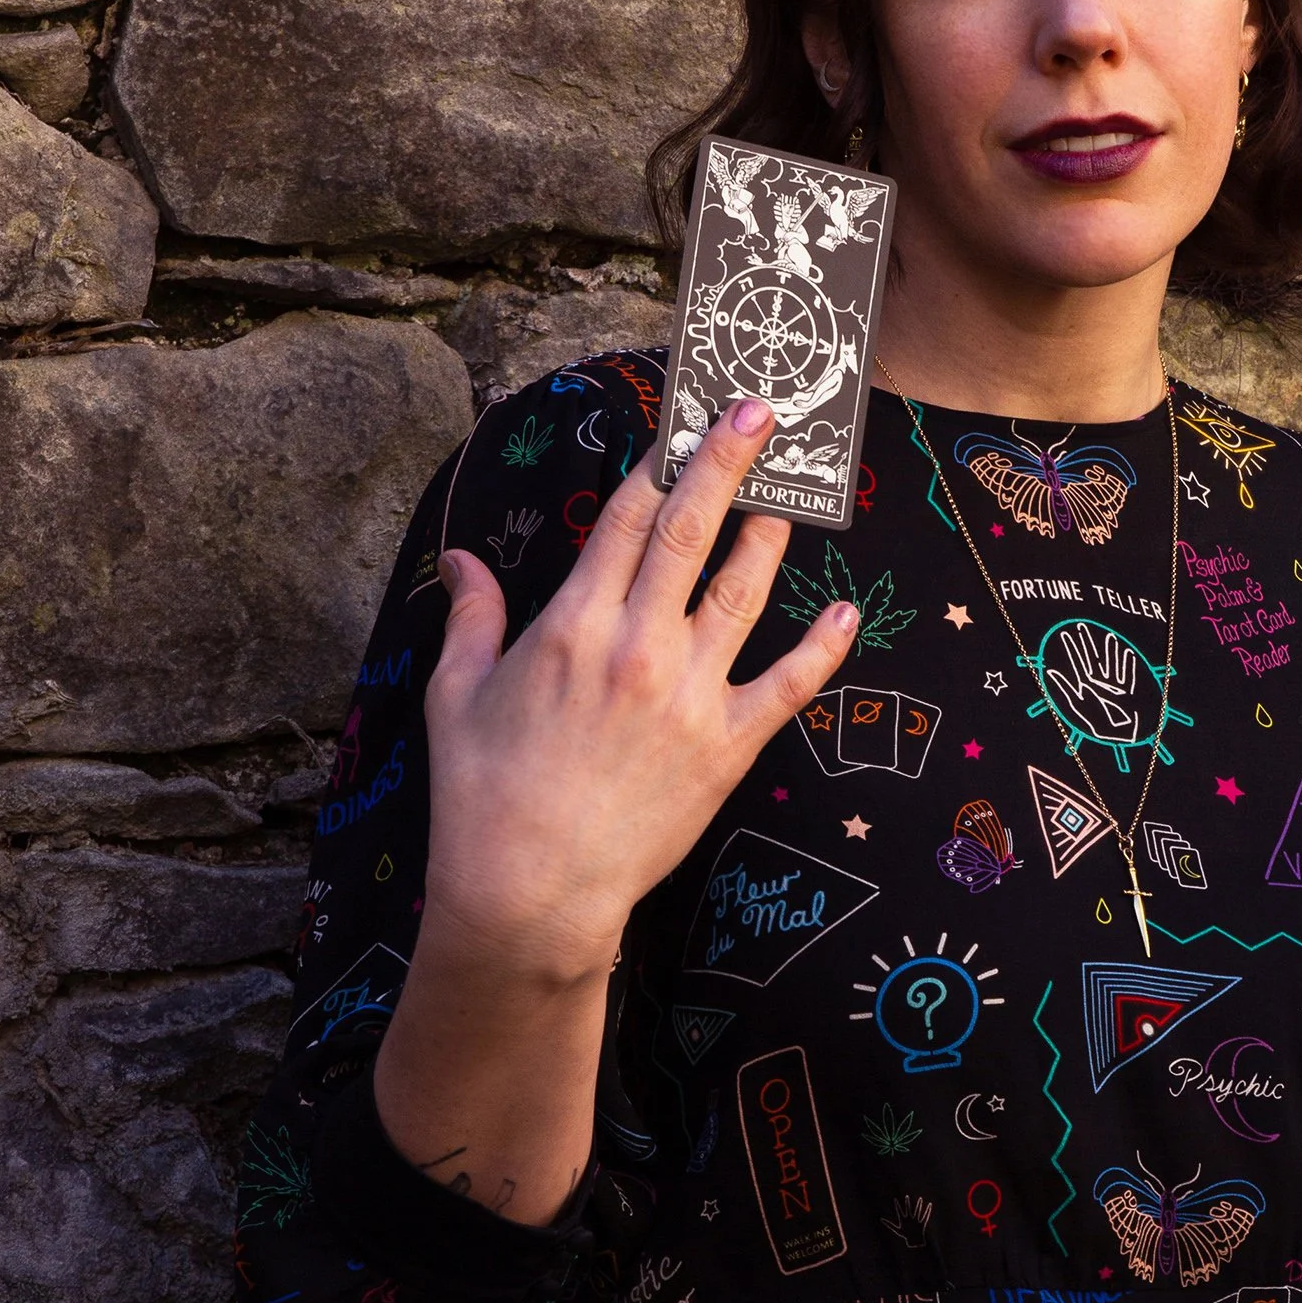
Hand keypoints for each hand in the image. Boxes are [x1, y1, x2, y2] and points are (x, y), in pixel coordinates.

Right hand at [420, 399, 858, 983]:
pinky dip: (821, 648)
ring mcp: (688, 695)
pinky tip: (845, 614)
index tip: (684, 419)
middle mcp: (636, 646)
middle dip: (728, 463)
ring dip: (769, 538)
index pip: (625, 519)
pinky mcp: (726, 747)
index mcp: (571, 625)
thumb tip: (460, 560)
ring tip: (795, 499)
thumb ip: (470, 617)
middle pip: (690, 531)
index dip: (658, 461)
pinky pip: (787, 686)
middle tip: (762, 410)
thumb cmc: (483, 796)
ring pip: (742, 593)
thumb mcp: (456, 696)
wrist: (530, 891)